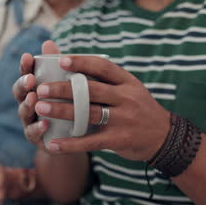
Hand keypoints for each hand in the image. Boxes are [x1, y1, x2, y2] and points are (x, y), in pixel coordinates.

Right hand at [12, 41, 60, 151]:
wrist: (74, 137)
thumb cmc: (68, 105)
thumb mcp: (66, 84)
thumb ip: (56, 67)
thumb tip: (48, 42)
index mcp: (34, 89)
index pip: (25, 74)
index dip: (24, 66)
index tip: (28, 56)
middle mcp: (28, 105)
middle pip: (20, 93)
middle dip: (23, 85)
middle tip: (30, 79)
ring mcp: (31, 122)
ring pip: (24, 112)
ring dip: (27, 105)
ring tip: (34, 98)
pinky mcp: (38, 140)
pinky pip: (34, 134)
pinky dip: (38, 128)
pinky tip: (44, 124)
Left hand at [33, 55, 170, 160]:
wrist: (164, 137)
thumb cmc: (138, 108)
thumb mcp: (129, 88)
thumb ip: (105, 78)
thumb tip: (72, 60)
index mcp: (127, 81)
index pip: (103, 67)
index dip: (82, 62)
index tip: (61, 60)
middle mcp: (127, 98)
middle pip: (91, 90)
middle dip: (63, 89)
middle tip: (41, 88)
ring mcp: (124, 119)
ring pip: (88, 113)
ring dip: (62, 111)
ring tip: (40, 108)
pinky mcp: (119, 139)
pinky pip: (91, 141)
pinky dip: (71, 144)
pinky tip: (53, 144)